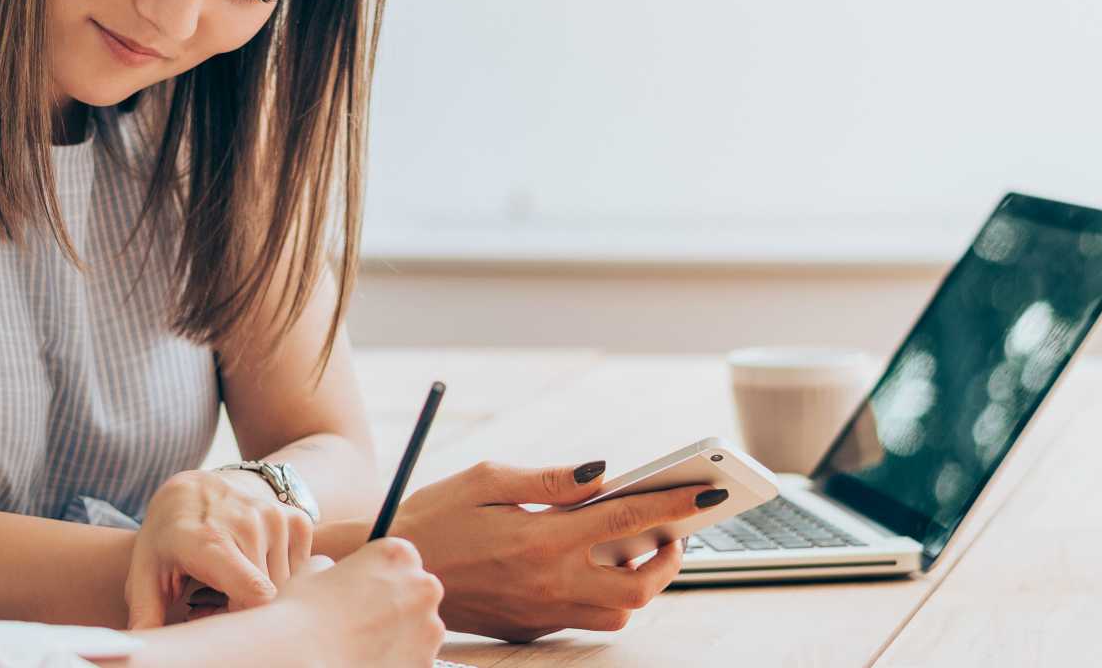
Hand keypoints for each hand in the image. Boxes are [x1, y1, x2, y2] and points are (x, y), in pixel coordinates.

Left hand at [124, 469, 314, 627]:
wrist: (195, 487)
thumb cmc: (168, 537)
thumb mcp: (145, 571)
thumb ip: (146, 612)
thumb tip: (142, 643)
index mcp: (211, 541)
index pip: (256, 595)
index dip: (245, 621)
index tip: (220, 622)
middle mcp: (250, 524)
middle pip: (269, 598)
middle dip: (247, 612)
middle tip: (217, 605)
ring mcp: (276, 518)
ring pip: (287, 586)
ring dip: (264, 597)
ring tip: (233, 587)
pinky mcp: (296, 520)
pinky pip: (300, 571)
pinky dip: (281, 579)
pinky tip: (254, 569)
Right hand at [271, 541, 445, 667]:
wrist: (302, 657)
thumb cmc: (303, 612)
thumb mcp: (313, 571)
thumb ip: (333, 565)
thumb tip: (331, 569)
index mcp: (397, 554)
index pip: (402, 559)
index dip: (383, 576)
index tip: (368, 590)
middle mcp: (422, 586)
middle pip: (417, 591)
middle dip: (398, 604)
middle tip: (365, 621)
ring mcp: (429, 626)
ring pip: (420, 626)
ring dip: (400, 633)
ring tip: (363, 645)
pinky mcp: (427, 661)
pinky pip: (416, 656)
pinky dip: (398, 659)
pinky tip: (370, 660)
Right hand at [393, 461, 721, 641]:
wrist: (394, 571)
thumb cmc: (435, 516)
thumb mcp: (486, 478)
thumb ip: (550, 478)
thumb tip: (604, 473)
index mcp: (541, 537)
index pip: (627, 520)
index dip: (675, 505)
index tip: (707, 491)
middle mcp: (548, 582)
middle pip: (639, 586)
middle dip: (671, 558)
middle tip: (675, 530)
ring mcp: (541, 611)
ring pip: (619, 613)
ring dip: (640, 583)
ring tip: (638, 548)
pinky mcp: (530, 627)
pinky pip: (586, 620)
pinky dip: (605, 596)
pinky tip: (595, 565)